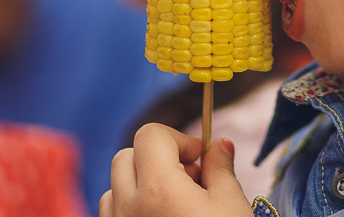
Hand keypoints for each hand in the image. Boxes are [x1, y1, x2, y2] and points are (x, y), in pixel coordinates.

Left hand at [99, 123, 252, 216]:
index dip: (178, 140)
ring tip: (174, 204)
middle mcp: (128, 206)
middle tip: (190, 181)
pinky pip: (111, 212)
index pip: (150, 135)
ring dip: (142, 185)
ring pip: (115, 186)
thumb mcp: (231, 205)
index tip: (199, 157)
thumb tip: (219, 144)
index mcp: (158, 189)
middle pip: (127, 156)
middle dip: (157, 159)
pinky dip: (130, 207)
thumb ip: (221, 168)